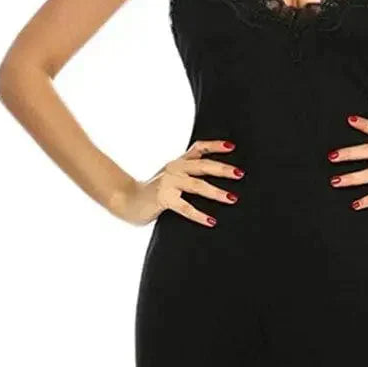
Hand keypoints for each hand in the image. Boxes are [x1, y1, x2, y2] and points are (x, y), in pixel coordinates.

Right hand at [115, 139, 243, 226]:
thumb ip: (188, 172)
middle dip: (223, 169)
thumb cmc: (154, 191)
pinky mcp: (163, 198)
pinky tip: (211, 221)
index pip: (199, 148)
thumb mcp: (171, 176)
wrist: (127, 200)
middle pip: (203, 165)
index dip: (215, 146)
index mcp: (179, 162)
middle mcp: (175, 169)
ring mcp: (168, 182)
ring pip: (197, 185)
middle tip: (240, 174)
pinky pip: (185, 207)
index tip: (232, 146)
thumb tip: (215, 173)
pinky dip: (199, 215)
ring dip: (216, 192)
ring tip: (232, 198)